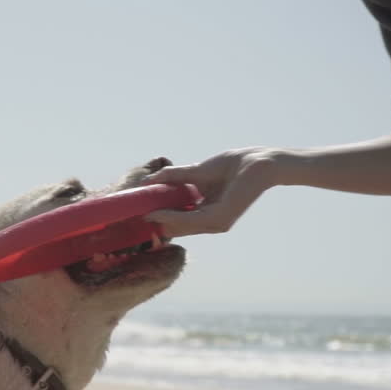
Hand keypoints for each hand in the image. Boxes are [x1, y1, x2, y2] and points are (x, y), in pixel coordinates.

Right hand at [143, 147, 283, 237]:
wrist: (257, 163)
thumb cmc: (232, 165)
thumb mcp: (195, 171)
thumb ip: (173, 177)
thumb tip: (148, 180)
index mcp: (206, 212)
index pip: (178, 220)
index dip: (158, 217)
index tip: (137, 213)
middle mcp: (211, 222)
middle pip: (177, 227)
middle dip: (156, 223)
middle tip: (133, 218)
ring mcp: (216, 223)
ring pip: (181, 226)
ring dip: (161, 222)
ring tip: (141, 215)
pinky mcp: (220, 218)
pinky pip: (190, 221)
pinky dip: (172, 217)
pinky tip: (157, 213)